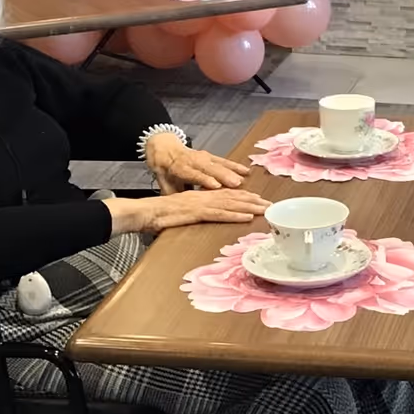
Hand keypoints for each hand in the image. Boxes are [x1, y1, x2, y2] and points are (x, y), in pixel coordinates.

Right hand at [108, 187, 268, 234]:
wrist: (143, 211)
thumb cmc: (156, 214)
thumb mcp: (178, 214)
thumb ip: (190, 214)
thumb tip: (197, 219)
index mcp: (199, 197)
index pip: (225, 195)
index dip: (243, 196)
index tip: (257, 199)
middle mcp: (203, 197)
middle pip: (232, 197)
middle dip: (253, 200)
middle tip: (270, 203)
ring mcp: (200, 204)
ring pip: (230, 203)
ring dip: (250, 206)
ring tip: (265, 209)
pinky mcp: (196, 212)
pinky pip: (219, 214)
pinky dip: (234, 215)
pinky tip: (247, 217)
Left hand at [143, 134, 250, 192]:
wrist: (165, 150)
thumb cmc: (166, 170)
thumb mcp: (164, 183)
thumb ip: (172, 195)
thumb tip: (176, 209)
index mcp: (180, 168)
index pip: (194, 174)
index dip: (205, 179)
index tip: (216, 185)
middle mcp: (193, 161)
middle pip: (210, 169)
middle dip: (224, 176)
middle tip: (235, 184)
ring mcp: (203, 157)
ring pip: (219, 165)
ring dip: (232, 173)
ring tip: (242, 181)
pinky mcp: (210, 156)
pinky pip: (224, 161)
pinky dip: (235, 166)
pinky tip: (246, 171)